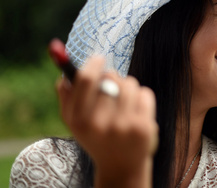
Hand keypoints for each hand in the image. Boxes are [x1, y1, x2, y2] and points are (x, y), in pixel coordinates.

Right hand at [56, 56, 158, 187]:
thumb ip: (67, 98)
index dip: (93, 64)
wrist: (122, 166)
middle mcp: (99, 123)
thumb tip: (65, 75)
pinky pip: (145, 93)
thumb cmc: (98, 137)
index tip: (99, 58)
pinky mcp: (143, 126)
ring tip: (125, 104)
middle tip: (113, 88)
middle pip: (110, 77)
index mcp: (79, 120)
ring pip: (129, 83)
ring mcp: (123, 125)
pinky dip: (142, 98)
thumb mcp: (76, 123)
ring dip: (128, 87)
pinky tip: (137, 112)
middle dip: (113, 77)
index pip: (86, 79)